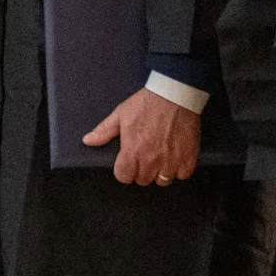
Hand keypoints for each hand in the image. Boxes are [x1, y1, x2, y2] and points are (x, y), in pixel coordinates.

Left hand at [82, 86, 199, 185]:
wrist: (175, 94)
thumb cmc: (147, 103)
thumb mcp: (121, 114)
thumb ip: (104, 131)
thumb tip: (88, 141)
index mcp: (132, 151)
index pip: (124, 176)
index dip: (124, 170)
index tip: (128, 162)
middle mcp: (151, 160)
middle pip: (143, 180)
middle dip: (141, 171)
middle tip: (144, 157)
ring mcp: (171, 160)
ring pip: (162, 181)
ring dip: (160, 172)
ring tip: (160, 157)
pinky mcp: (188, 158)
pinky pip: (182, 175)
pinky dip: (179, 169)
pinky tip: (175, 157)